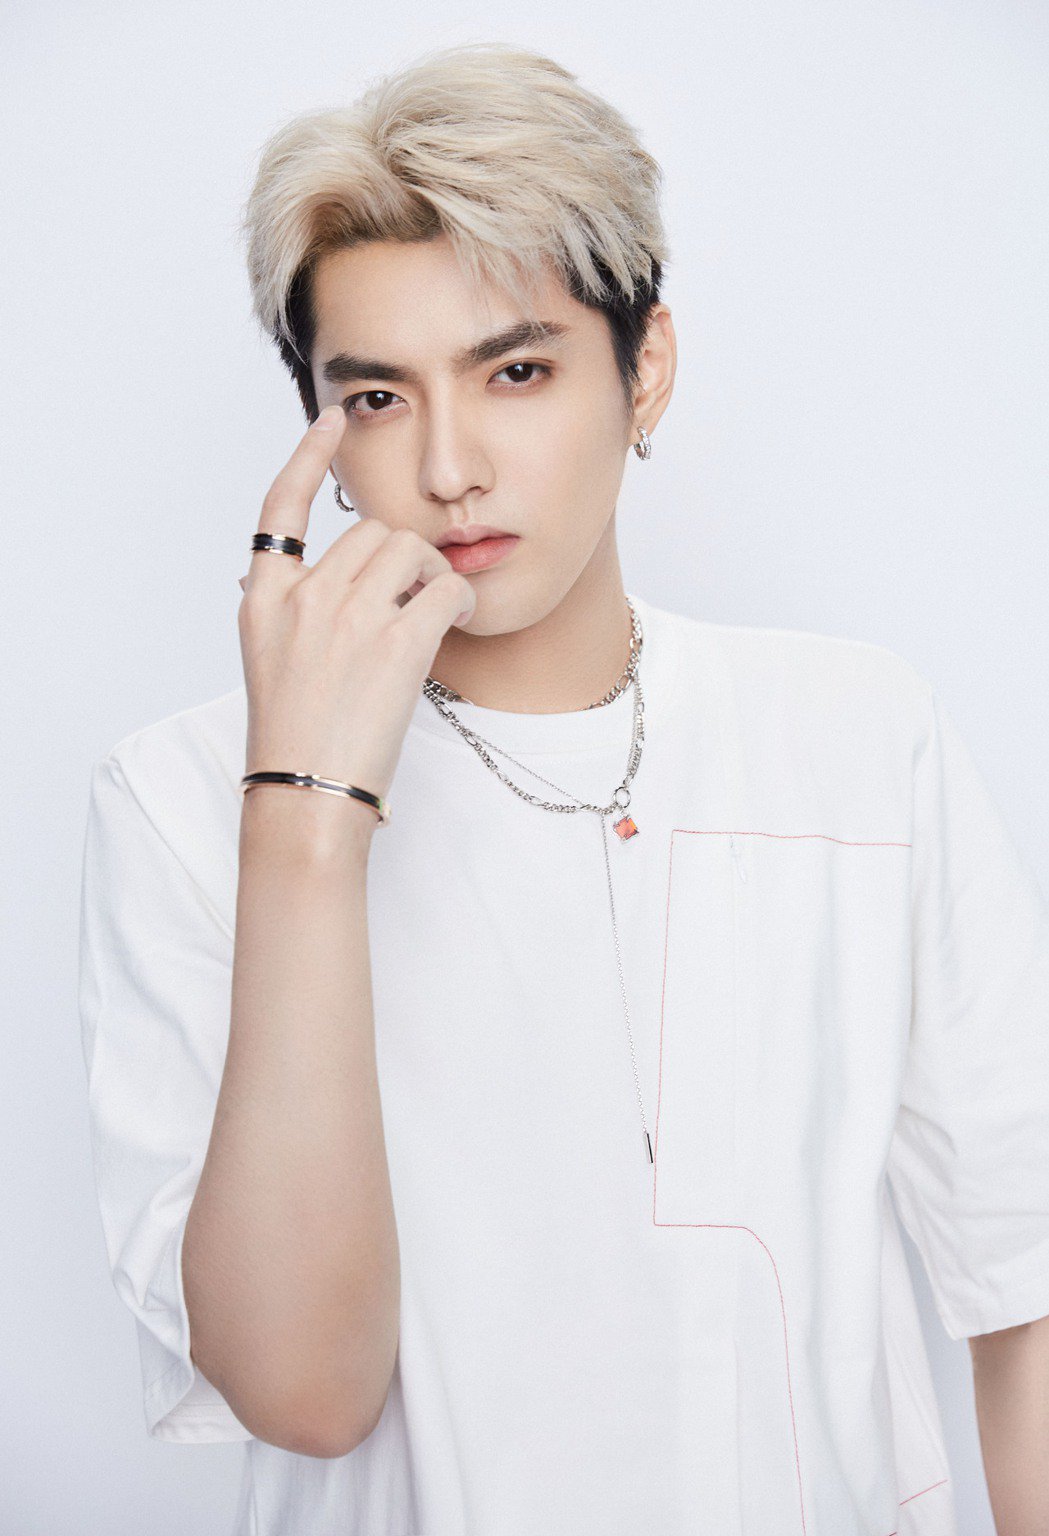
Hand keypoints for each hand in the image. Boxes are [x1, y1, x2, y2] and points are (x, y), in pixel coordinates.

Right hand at [237, 406, 475, 828]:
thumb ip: (292, 612)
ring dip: (431, 576)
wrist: (306, 794)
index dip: (308, 457)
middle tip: (410, 604)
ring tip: (426, 620)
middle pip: (371, 532)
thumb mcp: (271, 663)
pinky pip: (446, 590)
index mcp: (264, 600)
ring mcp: (349, 618)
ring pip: (412, 552)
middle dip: (400, 559)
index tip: (330, 420)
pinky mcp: (397, 644)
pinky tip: (452, 624)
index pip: (281, 507)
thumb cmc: (295, 739)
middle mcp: (303, 598)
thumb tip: (326, 579)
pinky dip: (458, 600)